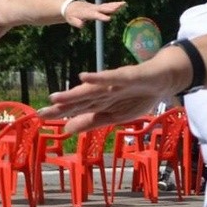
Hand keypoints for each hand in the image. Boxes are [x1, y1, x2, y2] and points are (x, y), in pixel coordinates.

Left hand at [40, 47, 189, 132]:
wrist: (165, 79)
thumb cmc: (141, 95)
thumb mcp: (117, 115)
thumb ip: (93, 121)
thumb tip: (67, 130)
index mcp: (101, 101)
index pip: (78, 107)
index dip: (61, 112)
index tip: (41, 116)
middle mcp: (104, 91)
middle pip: (81, 99)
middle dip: (63, 105)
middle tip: (42, 112)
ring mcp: (115, 83)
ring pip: (93, 90)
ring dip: (75, 93)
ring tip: (57, 97)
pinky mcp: (128, 76)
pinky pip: (112, 78)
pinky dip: (99, 78)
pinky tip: (85, 77)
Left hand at [64, 0, 126, 27]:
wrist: (70, 6)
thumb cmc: (71, 14)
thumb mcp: (71, 20)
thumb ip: (77, 23)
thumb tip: (82, 25)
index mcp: (88, 13)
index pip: (96, 15)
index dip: (102, 16)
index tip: (109, 18)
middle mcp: (93, 8)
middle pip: (103, 8)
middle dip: (111, 8)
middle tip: (119, 7)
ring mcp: (96, 7)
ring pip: (107, 5)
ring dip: (115, 5)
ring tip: (124, 3)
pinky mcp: (99, 6)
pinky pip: (108, 5)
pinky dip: (115, 4)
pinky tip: (122, 3)